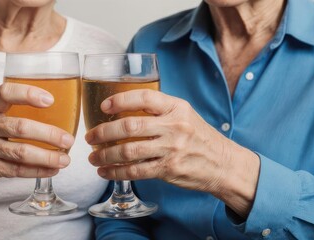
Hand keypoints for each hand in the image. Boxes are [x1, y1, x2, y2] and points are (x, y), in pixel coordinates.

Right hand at [0, 83, 74, 189]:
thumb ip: (11, 105)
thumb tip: (57, 106)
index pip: (5, 93)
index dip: (28, 94)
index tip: (51, 100)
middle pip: (21, 127)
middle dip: (49, 134)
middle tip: (68, 139)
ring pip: (21, 153)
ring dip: (48, 157)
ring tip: (66, 159)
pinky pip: (17, 170)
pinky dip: (38, 171)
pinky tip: (53, 170)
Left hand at [85, 89, 259, 216]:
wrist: (223, 163)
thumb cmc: (200, 137)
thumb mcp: (185, 115)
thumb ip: (160, 110)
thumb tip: (125, 109)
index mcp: (177, 107)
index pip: (144, 97)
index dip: (120, 100)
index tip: (103, 107)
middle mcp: (174, 126)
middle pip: (130, 126)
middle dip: (104, 132)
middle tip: (90, 137)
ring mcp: (172, 149)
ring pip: (129, 151)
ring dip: (106, 155)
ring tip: (93, 157)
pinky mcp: (169, 170)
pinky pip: (136, 171)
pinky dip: (116, 172)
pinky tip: (105, 172)